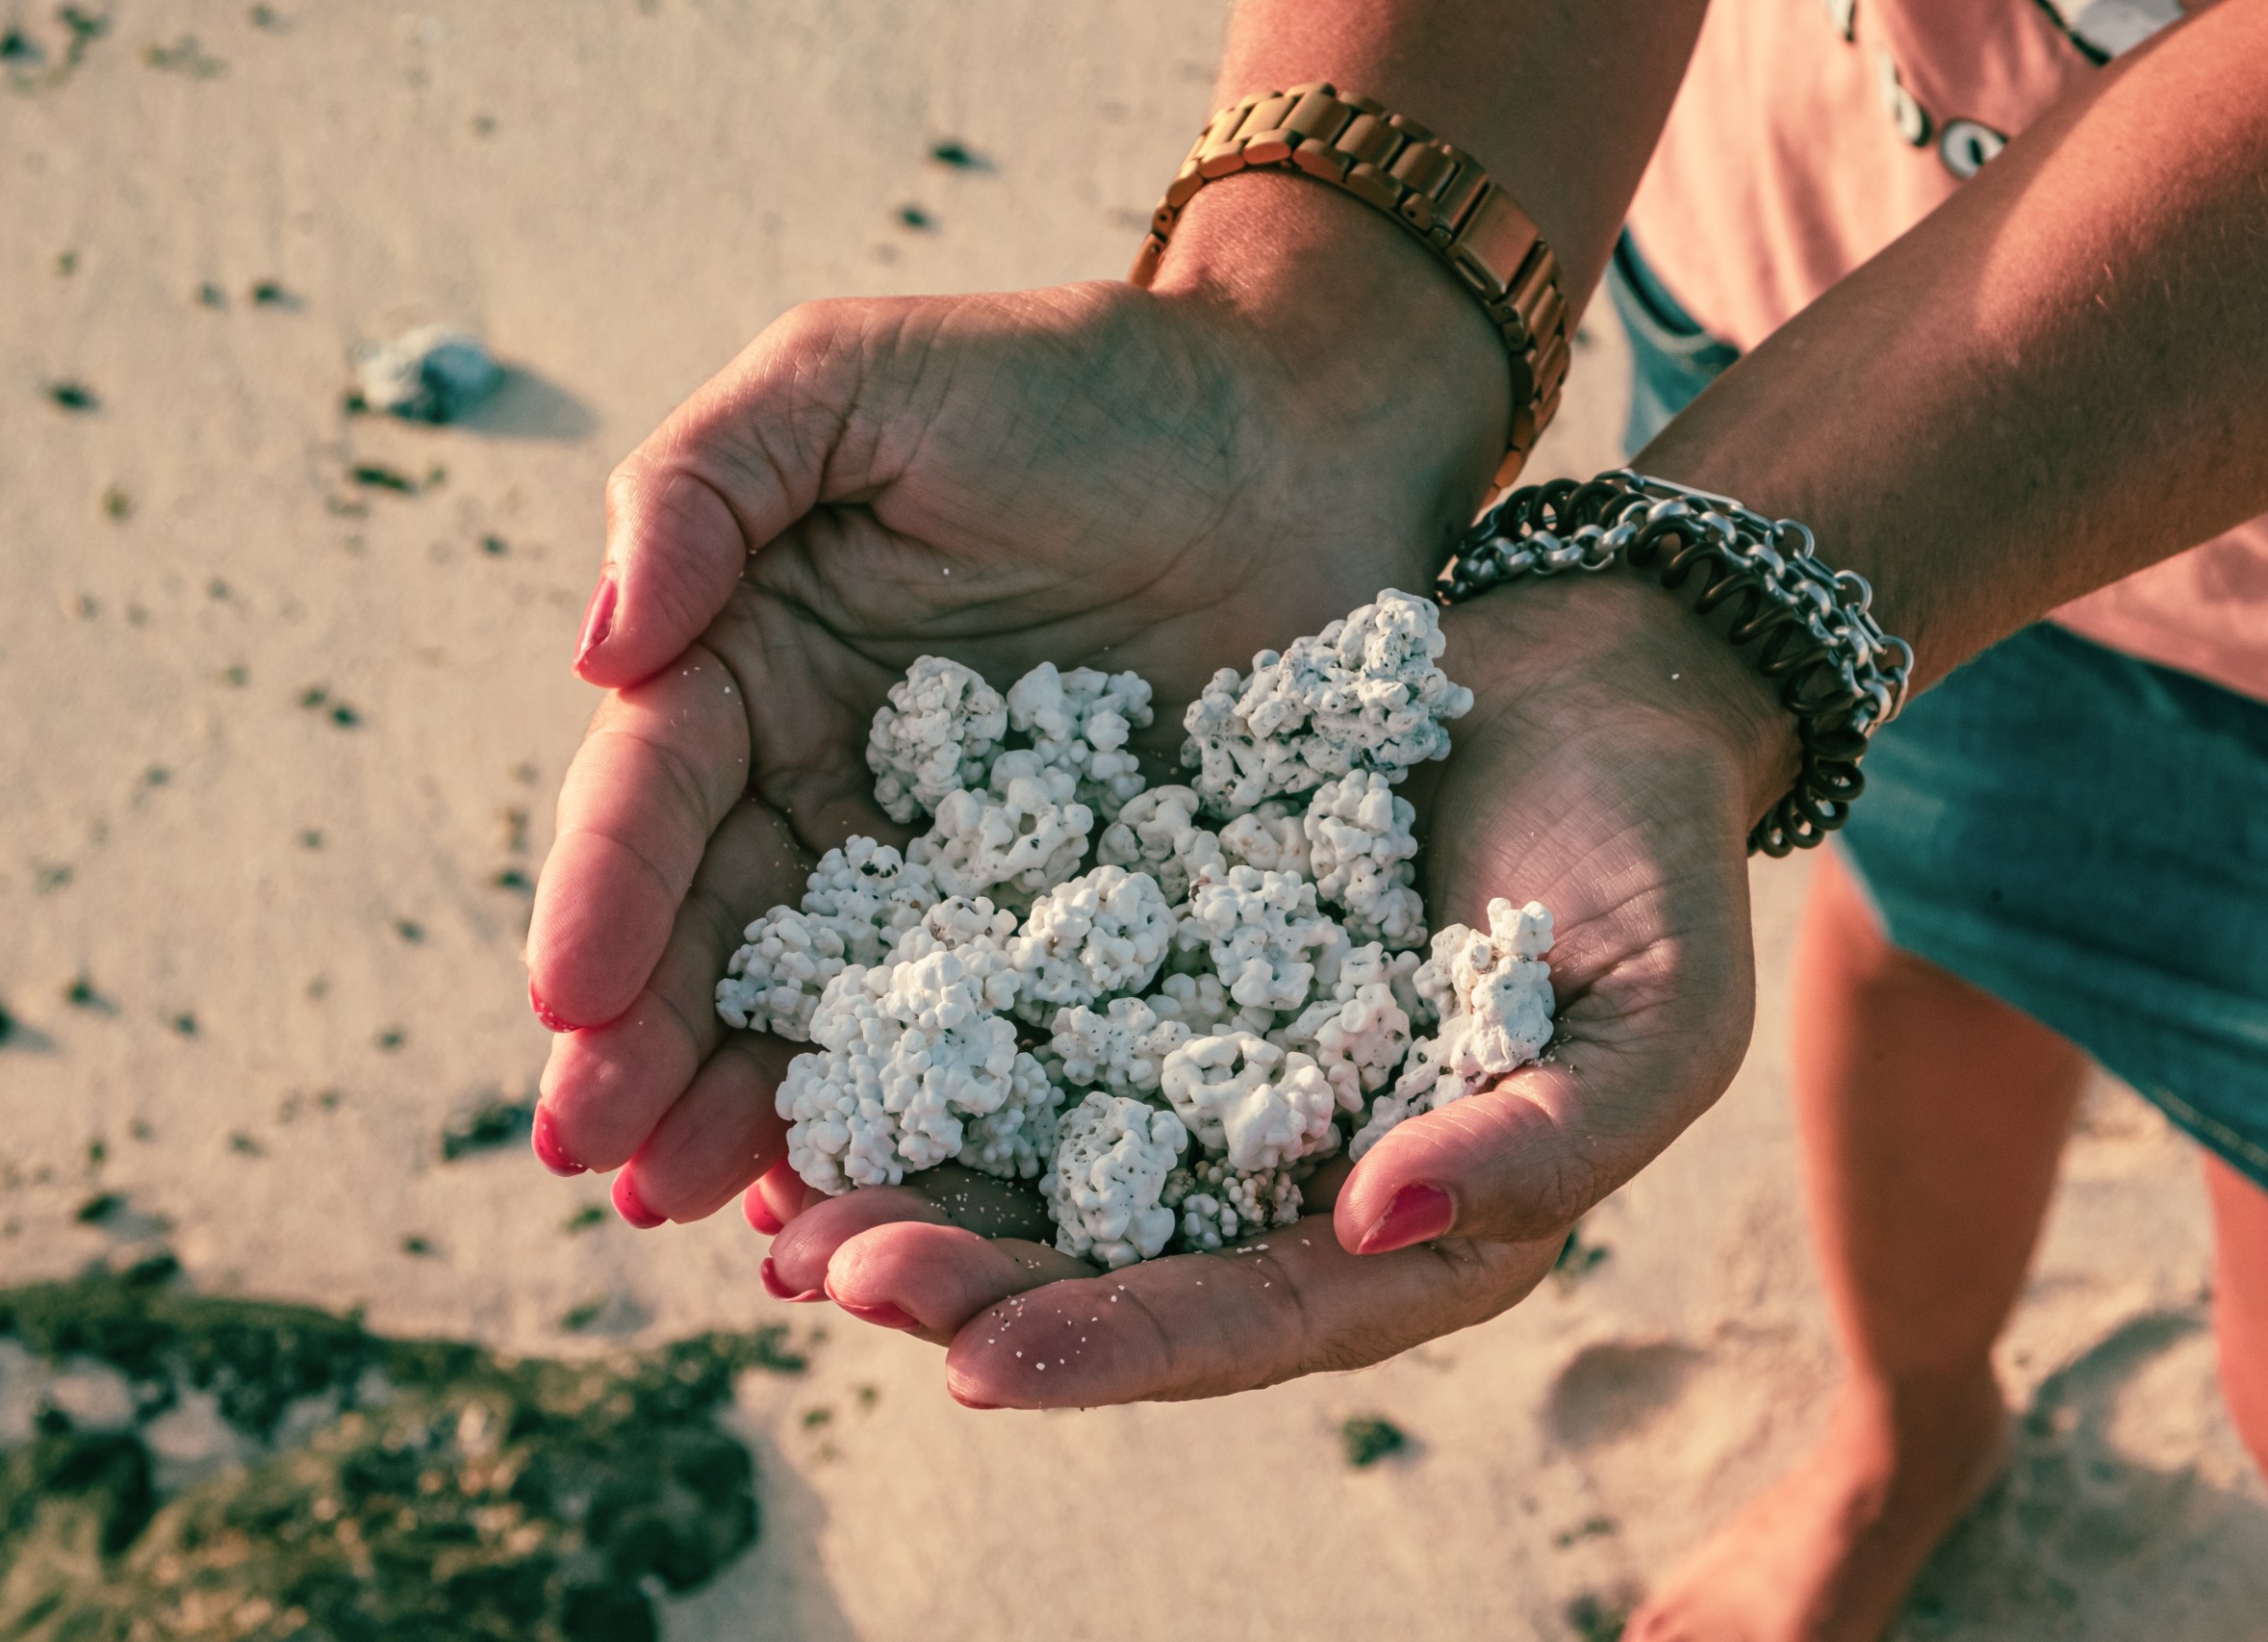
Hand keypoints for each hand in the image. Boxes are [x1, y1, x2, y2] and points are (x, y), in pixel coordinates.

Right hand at [525, 181, 1507, 1221]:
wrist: (1290, 432)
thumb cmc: (1070, 383)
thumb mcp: (854, 381)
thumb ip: (705, 487)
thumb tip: (595, 652)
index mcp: (754, 671)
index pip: (657, 798)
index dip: (604, 901)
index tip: (567, 1005)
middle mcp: (834, 794)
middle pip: (724, 941)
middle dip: (656, 1055)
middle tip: (609, 1166)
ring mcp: (959, 879)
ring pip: (842, 1015)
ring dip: (770, 1117)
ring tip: (712, 1216)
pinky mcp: (1084, 931)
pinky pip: (1003, 1036)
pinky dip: (945, 1121)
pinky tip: (894, 1200)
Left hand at [760, 570, 1797, 1404]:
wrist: (1591, 690)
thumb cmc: (1648, 860)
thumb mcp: (1653, 1014)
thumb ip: (1542, 1139)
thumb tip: (1372, 1228)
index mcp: (1419, 1228)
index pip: (1256, 1319)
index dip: (1119, 1348)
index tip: (973, 1361)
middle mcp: (1298, 1177)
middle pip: (1121, 1268)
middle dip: (974, 1285)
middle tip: (822, 1274)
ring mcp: (1221, 1075)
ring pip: (1052, 1163)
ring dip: (924, 1192)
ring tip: (783, 1210)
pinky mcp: (1161, 969)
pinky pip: (1036, 1025)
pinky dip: (939, 1056)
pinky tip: (826, 1060)